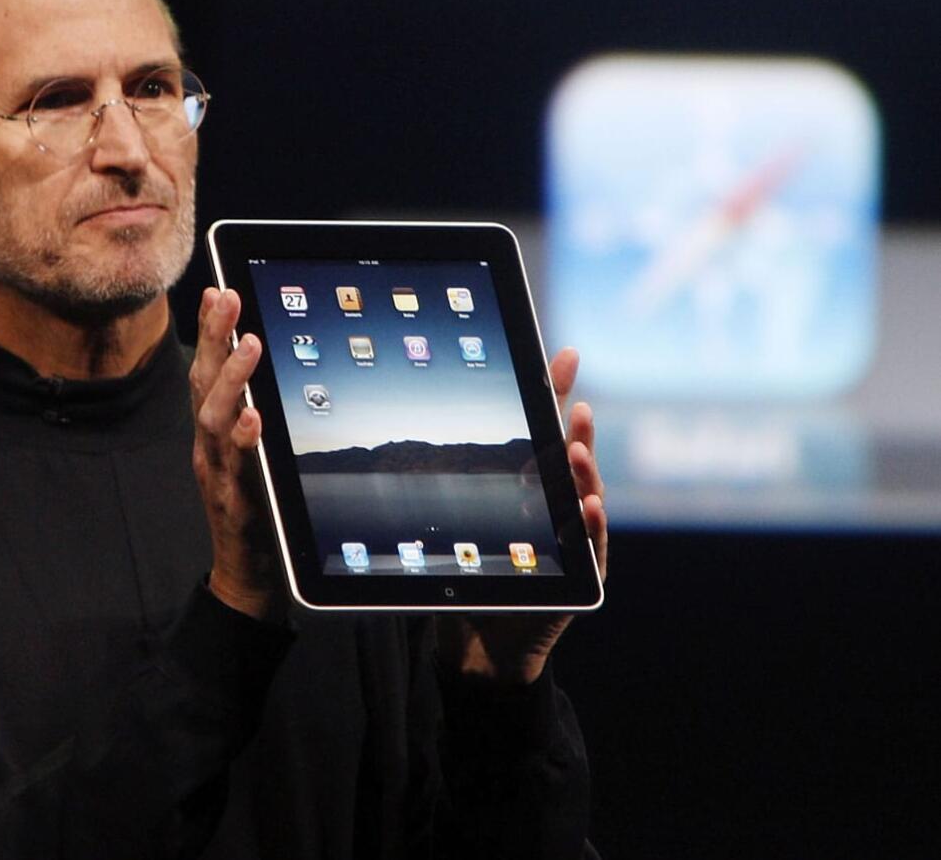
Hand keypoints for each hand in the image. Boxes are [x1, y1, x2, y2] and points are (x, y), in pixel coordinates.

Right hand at [189, 288, 284, 619]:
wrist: (247, 574)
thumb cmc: (252, 509)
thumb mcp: (248, 453)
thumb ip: (250, 414)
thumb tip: (264, 368)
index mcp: (214, 433)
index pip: (206, 372)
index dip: (209, 331)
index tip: (218, 291)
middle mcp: (210, 447)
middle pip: (203, 384)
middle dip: (213, 338)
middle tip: (227, 298)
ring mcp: (220, 473)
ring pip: (215, 419)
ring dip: (230, 379)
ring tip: (247, 345)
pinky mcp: (237, 502)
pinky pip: (237, 468)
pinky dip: (243, 441)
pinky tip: (253, 420)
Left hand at [437, 347, 607, 684]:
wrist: (486, 642)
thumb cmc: (475, 576)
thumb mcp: (461, 523)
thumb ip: (451, 487)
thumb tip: (403, 440)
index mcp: (533, 482)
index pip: (546, 428)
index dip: (556, 391)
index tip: (564, 354)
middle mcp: (560, 503)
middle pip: (570, 456)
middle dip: (576, 429)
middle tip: (577, 405)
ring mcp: (576, 536)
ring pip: (586, 495)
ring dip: (584, 471)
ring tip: (576, 450)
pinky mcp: (584, 573)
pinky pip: (592, 546)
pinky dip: (592, 525)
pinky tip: (590, 505)